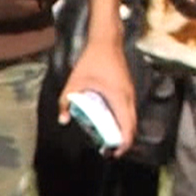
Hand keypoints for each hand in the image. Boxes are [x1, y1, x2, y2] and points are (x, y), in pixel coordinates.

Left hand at [60, 42, 137, 158]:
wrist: (107, 42)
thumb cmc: (92, 61)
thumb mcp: (74, 82)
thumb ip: (66, 102)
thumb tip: (63, 120)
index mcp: (118, 97)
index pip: (127, 125)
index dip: (123, 142)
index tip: (114, 153)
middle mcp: (128, 97)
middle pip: (132, 125)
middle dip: (124, 140)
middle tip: (110, 151)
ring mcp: (130, 93)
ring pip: (132, 118)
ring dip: (123, 130)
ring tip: (109, 140)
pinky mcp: (128, 90)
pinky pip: (129, 110)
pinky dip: (123, 121)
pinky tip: (110, 123)